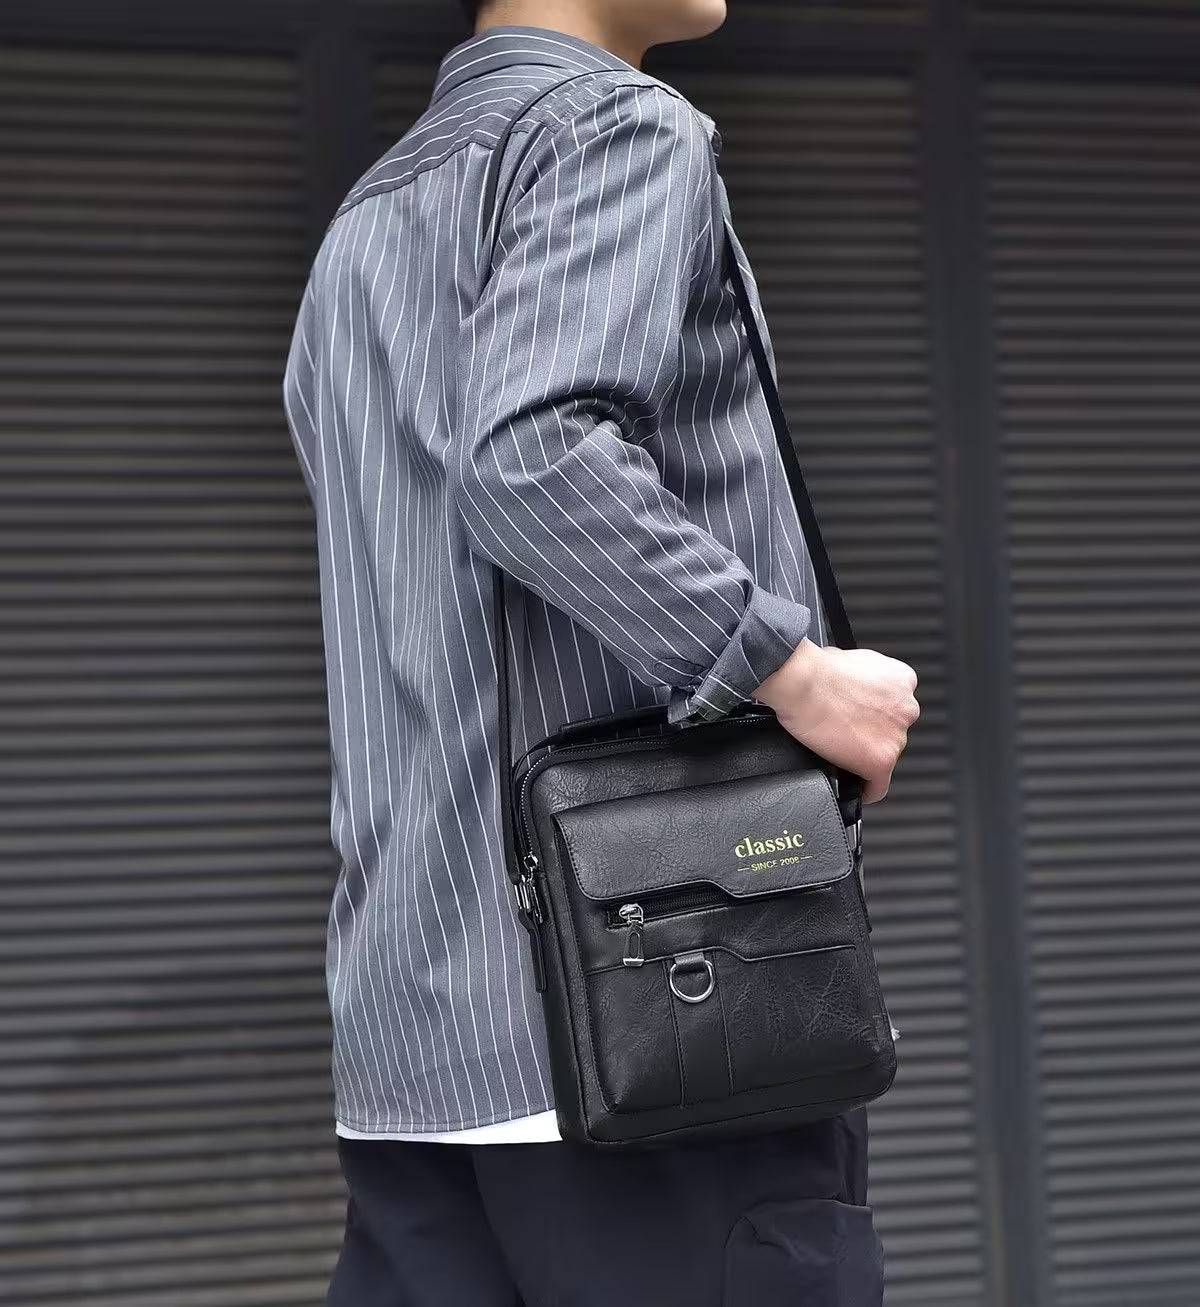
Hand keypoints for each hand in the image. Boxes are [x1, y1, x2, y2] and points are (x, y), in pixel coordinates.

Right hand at [752, 639, 919, 803]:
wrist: (801, 681)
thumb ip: (865, 679)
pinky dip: (865, 789)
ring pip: (885, 757)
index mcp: (902, 681)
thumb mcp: (853, 660)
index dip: (876, 715)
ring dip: (864, 756)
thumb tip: (854, 691)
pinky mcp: (881, 761)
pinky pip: (877, 786)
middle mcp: (906, 708)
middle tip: (843, 732)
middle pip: (892, 732)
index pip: (896, 706)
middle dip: (871, 734)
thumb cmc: (815, 669)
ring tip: (838, 751)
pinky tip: (854, 788)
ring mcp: (896, 736)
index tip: (861, 720)